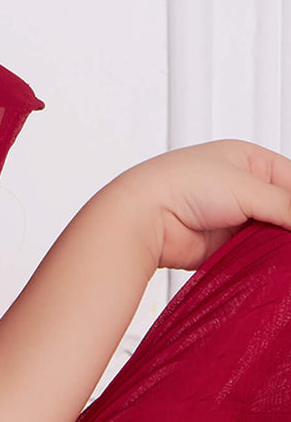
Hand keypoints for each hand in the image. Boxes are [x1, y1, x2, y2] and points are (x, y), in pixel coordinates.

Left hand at [107, 140, 290, 270]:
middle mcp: (243, 187)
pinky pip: (261, 253)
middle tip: (284, 234)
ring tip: (277, 247)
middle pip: (287, 209)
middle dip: (290, 224)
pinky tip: (276, 262)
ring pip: (277, 234)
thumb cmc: (180, 186)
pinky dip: (271, 258)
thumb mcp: (246, 188)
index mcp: (247, 159)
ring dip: (282, 243)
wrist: (145, 217)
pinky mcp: (229, 243)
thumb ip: (287, 206)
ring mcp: (236, 216)